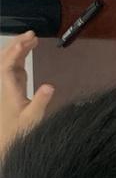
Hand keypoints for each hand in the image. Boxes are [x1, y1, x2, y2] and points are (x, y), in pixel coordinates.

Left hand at [0, 31, 53, 156]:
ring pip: (7, 62)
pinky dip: (20, 57)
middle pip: (4, 59)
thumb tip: (50, 86)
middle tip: (31, 34)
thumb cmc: (18, 133)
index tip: (28, 40)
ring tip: (31, 39)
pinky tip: (27, 52)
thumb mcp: (32, 119)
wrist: (5, 144)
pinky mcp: (12, 88)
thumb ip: (40, 102)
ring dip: (17, 49)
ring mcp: (7, 85)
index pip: (7, 64)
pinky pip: (13, 68)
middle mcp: (4, 84)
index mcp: (8, 89)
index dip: (16, 51)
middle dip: (16, 44)